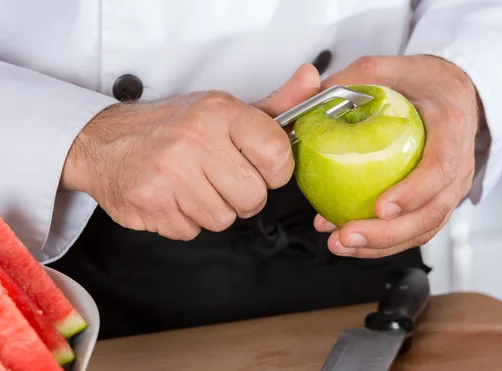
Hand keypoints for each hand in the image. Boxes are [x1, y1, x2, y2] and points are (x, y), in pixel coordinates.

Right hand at [60, 64, 320, 239]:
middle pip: (253, 198)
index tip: (262, 167)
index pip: (278, 154)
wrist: (104, 142)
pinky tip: (174, 197)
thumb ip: (274, 104)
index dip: (275, 170)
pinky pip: (193, 232)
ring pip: (224, 219)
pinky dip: (187, 220)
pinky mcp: (151, 204)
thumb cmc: (172, 126)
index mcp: (219, 112)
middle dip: (243, 195)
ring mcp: (170, 174)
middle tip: (221, 177)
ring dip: (213, 209)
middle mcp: (195, 140)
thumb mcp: (223, 108)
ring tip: (194, 185)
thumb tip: (312, 79)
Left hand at [314, 55, 480, 257]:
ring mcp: (450, 187)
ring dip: (381, 244)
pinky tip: (350, 238)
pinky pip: (413, 228)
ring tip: (341, 243)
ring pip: (423, 228)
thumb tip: (308, 94)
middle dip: (388, 234)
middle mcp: (459, 163)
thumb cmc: (424, 82)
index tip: (380, 207)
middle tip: (347, 235)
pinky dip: (382, 240)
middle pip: (431, 212)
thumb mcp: (388, 68)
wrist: (452, 93)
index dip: (413, 193)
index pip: (440, 168)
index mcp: (451, 127)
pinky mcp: (436, 200)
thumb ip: (351, 80)